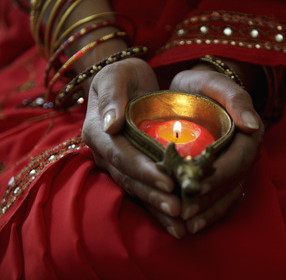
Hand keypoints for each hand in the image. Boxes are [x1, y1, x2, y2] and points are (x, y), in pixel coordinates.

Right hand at [81, 58, 186, 238]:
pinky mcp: (132, 167)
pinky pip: (144, 188)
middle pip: (129, 179)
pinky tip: (176, 218)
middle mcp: (105, 153)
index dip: (143, 170)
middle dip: (153, 195)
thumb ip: (111, 96)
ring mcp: (118, 163)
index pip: (121, 156)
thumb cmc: (122, 75)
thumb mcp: (115, 76)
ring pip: (136, 188)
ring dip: (157, 205)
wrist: (128, 82)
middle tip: (178, 208)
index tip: (168, 181)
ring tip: (180, 219)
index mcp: (97, 132)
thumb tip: (110, 123)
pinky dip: (158, 204)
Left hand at [169, 64, 264, 233]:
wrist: (197, 90)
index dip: (218, 177)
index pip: (237, 161)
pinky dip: (208, 213)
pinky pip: (221, 199)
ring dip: (208, 212)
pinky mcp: (224, 176)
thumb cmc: (204, 86)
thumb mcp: (216, 83)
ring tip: (186, 225)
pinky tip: (191, 224)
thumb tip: (252, 125)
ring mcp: (235, 168)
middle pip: (231, 184)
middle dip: (208, 200)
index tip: (195, 188)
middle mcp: (245, 155)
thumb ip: (235, 98)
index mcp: (248, 135)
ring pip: (227, 196)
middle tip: (184, 213)